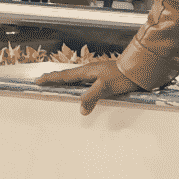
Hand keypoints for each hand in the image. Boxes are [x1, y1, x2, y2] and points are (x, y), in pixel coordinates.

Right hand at [37, 57, 161, 114]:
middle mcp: (90, 70)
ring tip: (59, 84)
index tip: (37, 81)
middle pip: (68, 75)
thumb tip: (81, 109)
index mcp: (87, 71)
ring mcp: (98, 72)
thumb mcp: (105, 87)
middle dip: (55, 78)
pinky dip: (79, 84)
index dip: (51, 79)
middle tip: (44, 80)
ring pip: (77, 77)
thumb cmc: (123, 76)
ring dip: (66, 80)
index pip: (64, 76)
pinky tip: (83, 88)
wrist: (141, 69)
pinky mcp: (105, 76)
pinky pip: (86, 80)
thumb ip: (91, 97)